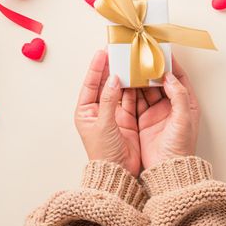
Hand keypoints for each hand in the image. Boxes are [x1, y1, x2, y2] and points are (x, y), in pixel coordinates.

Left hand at [74, 50, 141, 176]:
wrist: (118, 173)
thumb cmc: (104, 152)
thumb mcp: (104, 124)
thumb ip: (109, 100)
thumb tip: (113, 79)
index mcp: (86, 111)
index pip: (90, 84)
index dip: (96, 68)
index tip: (102, 52)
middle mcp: (99, 110)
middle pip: (105, 84)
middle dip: (111, 68)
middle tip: (117, 52)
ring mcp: (114, 114)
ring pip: (119, 90)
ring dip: (124, 76)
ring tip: (130, 61)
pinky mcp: (127, 119)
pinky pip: (131, 99)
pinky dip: (135, 89)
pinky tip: (139, 77)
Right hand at [137, 58, 199, 168]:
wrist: (167, 171)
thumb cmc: (180, 148)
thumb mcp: (183, 119)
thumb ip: (179, 96)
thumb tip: (170, 76)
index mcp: (186, 104)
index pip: (179, 78)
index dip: (171, 65)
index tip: (162, 52)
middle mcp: (171, 107)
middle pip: (161, 82)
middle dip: (151, 70)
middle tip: (142, 57)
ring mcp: (157, 113)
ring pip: (147, 90)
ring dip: (140, 79)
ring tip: (132, 66)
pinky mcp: (143, 120)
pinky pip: (136, 102)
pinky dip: (131, 92)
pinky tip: (125, 83)